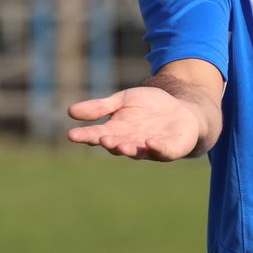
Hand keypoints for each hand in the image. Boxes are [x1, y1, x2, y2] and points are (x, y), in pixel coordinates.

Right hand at [67, 85, 208, 160]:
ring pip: (136, 152)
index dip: (85, 136)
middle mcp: (130, 143)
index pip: (96, 135)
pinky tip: (150, 143)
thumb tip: (70, 111)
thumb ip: (101, 106)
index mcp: (116, 131)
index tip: (72, 134)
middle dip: (108, 142)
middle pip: (115, 145)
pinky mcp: (170, 149)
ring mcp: (150, 148)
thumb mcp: (123, 100)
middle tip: (100, 138)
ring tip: (120, 145)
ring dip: (128, 149)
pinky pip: (162, 151)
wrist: (183, 109)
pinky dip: (156, 148)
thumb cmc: (150, 106)